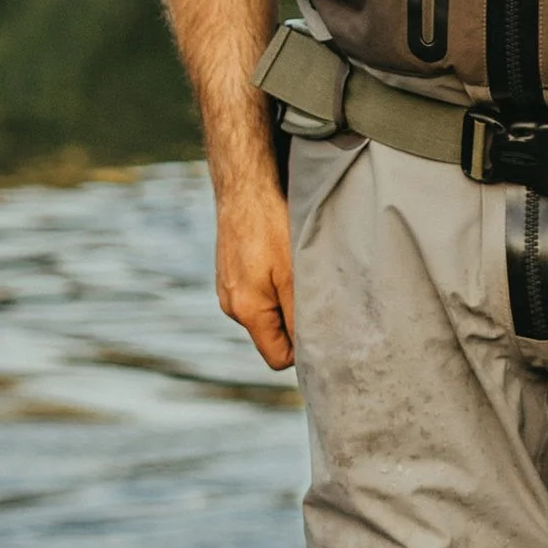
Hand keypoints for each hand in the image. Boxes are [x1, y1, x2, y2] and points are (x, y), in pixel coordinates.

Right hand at [215, 173, 295, 368]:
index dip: (302, 351)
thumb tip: (309, 349)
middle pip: (270, 338)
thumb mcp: (293, 275)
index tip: (320, 328)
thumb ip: (298, 315)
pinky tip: (278, 262)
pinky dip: (271, 287)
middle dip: (292, 324)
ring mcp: (227, 290)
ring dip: (283, 303)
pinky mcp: (229, 275)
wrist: (245, 189)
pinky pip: (256, 296)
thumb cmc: (270, 226)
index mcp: (246, 311)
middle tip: (312, 294)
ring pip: (265, 315)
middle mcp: (231, 306)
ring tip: (293, 273)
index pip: (277, 358)